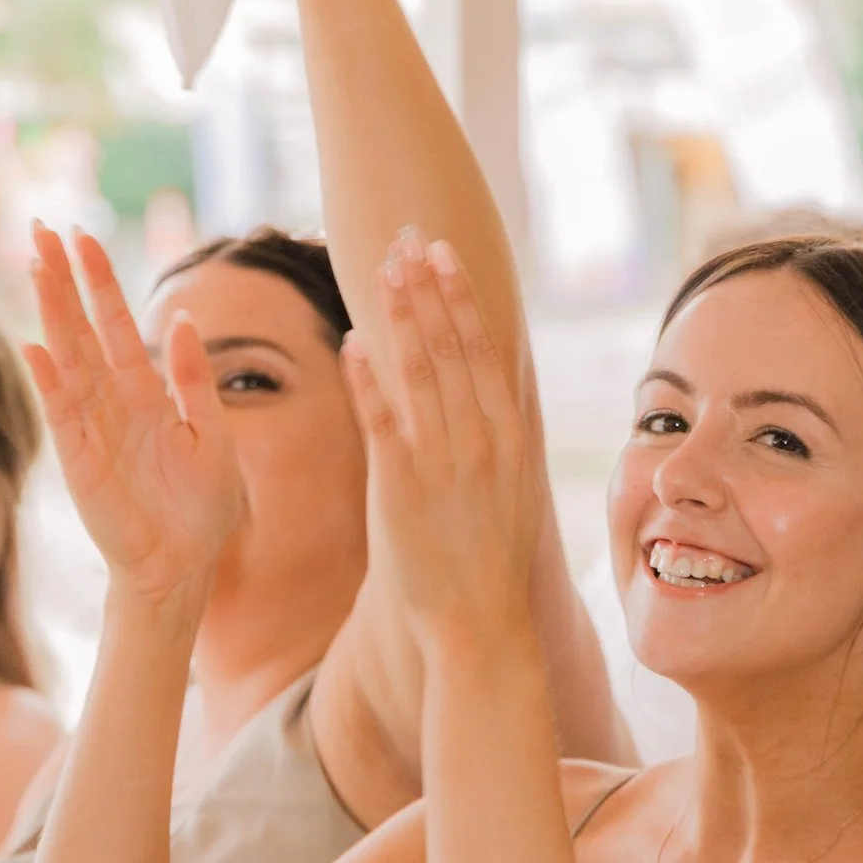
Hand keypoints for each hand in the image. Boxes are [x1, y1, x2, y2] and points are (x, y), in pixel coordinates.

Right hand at [24, 223, 244, 606]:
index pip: (115, 323)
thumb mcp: (213, 435)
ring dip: (51, 314)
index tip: (82, 237)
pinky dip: (50, 382)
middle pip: (80, 328)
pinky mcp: (79, 461)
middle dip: (63, 280)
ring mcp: (91, 428)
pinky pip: (62, 414)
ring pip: (66, 358)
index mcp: (146, 392)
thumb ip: (196, 380)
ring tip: (36, 267)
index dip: (98, 281)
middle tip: (40, 230)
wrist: (181, 566)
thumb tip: (181, 319)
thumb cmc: (200, 508)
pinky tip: (35, 346)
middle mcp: (111, 402)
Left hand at [344, 237, 541, 643]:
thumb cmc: (488, 561)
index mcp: (510, 437)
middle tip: (406, 238)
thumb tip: (488, 394)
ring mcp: (443, 460)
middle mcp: (481, 439)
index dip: (461, 296)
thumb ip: (497, 438)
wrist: (479, 624)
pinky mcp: (402, 486)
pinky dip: (367, 376)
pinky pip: (382, 419)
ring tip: (382, 270)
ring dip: (400, 314)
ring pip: (419, 370)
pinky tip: (352, 340)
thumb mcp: (508, 490)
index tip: (444, 255)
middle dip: (427, 286)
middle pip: (451, 346)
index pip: (484, 348)